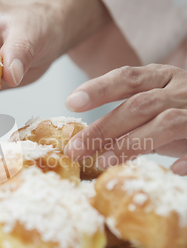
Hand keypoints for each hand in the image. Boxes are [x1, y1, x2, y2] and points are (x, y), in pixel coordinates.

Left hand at [65, 64, 186, 175]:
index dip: (99, 88)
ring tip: (104, 162)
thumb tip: (85, 140)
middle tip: (76, 149)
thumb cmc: (180, 111)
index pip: (127, 77)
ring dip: (132, 143)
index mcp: (162, 77)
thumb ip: (126, 116)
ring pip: (165, 123)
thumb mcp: (154, 104)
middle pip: (139, 104)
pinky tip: (172, 170)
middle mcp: (181, 89)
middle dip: (104, 128)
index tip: (71, 102)